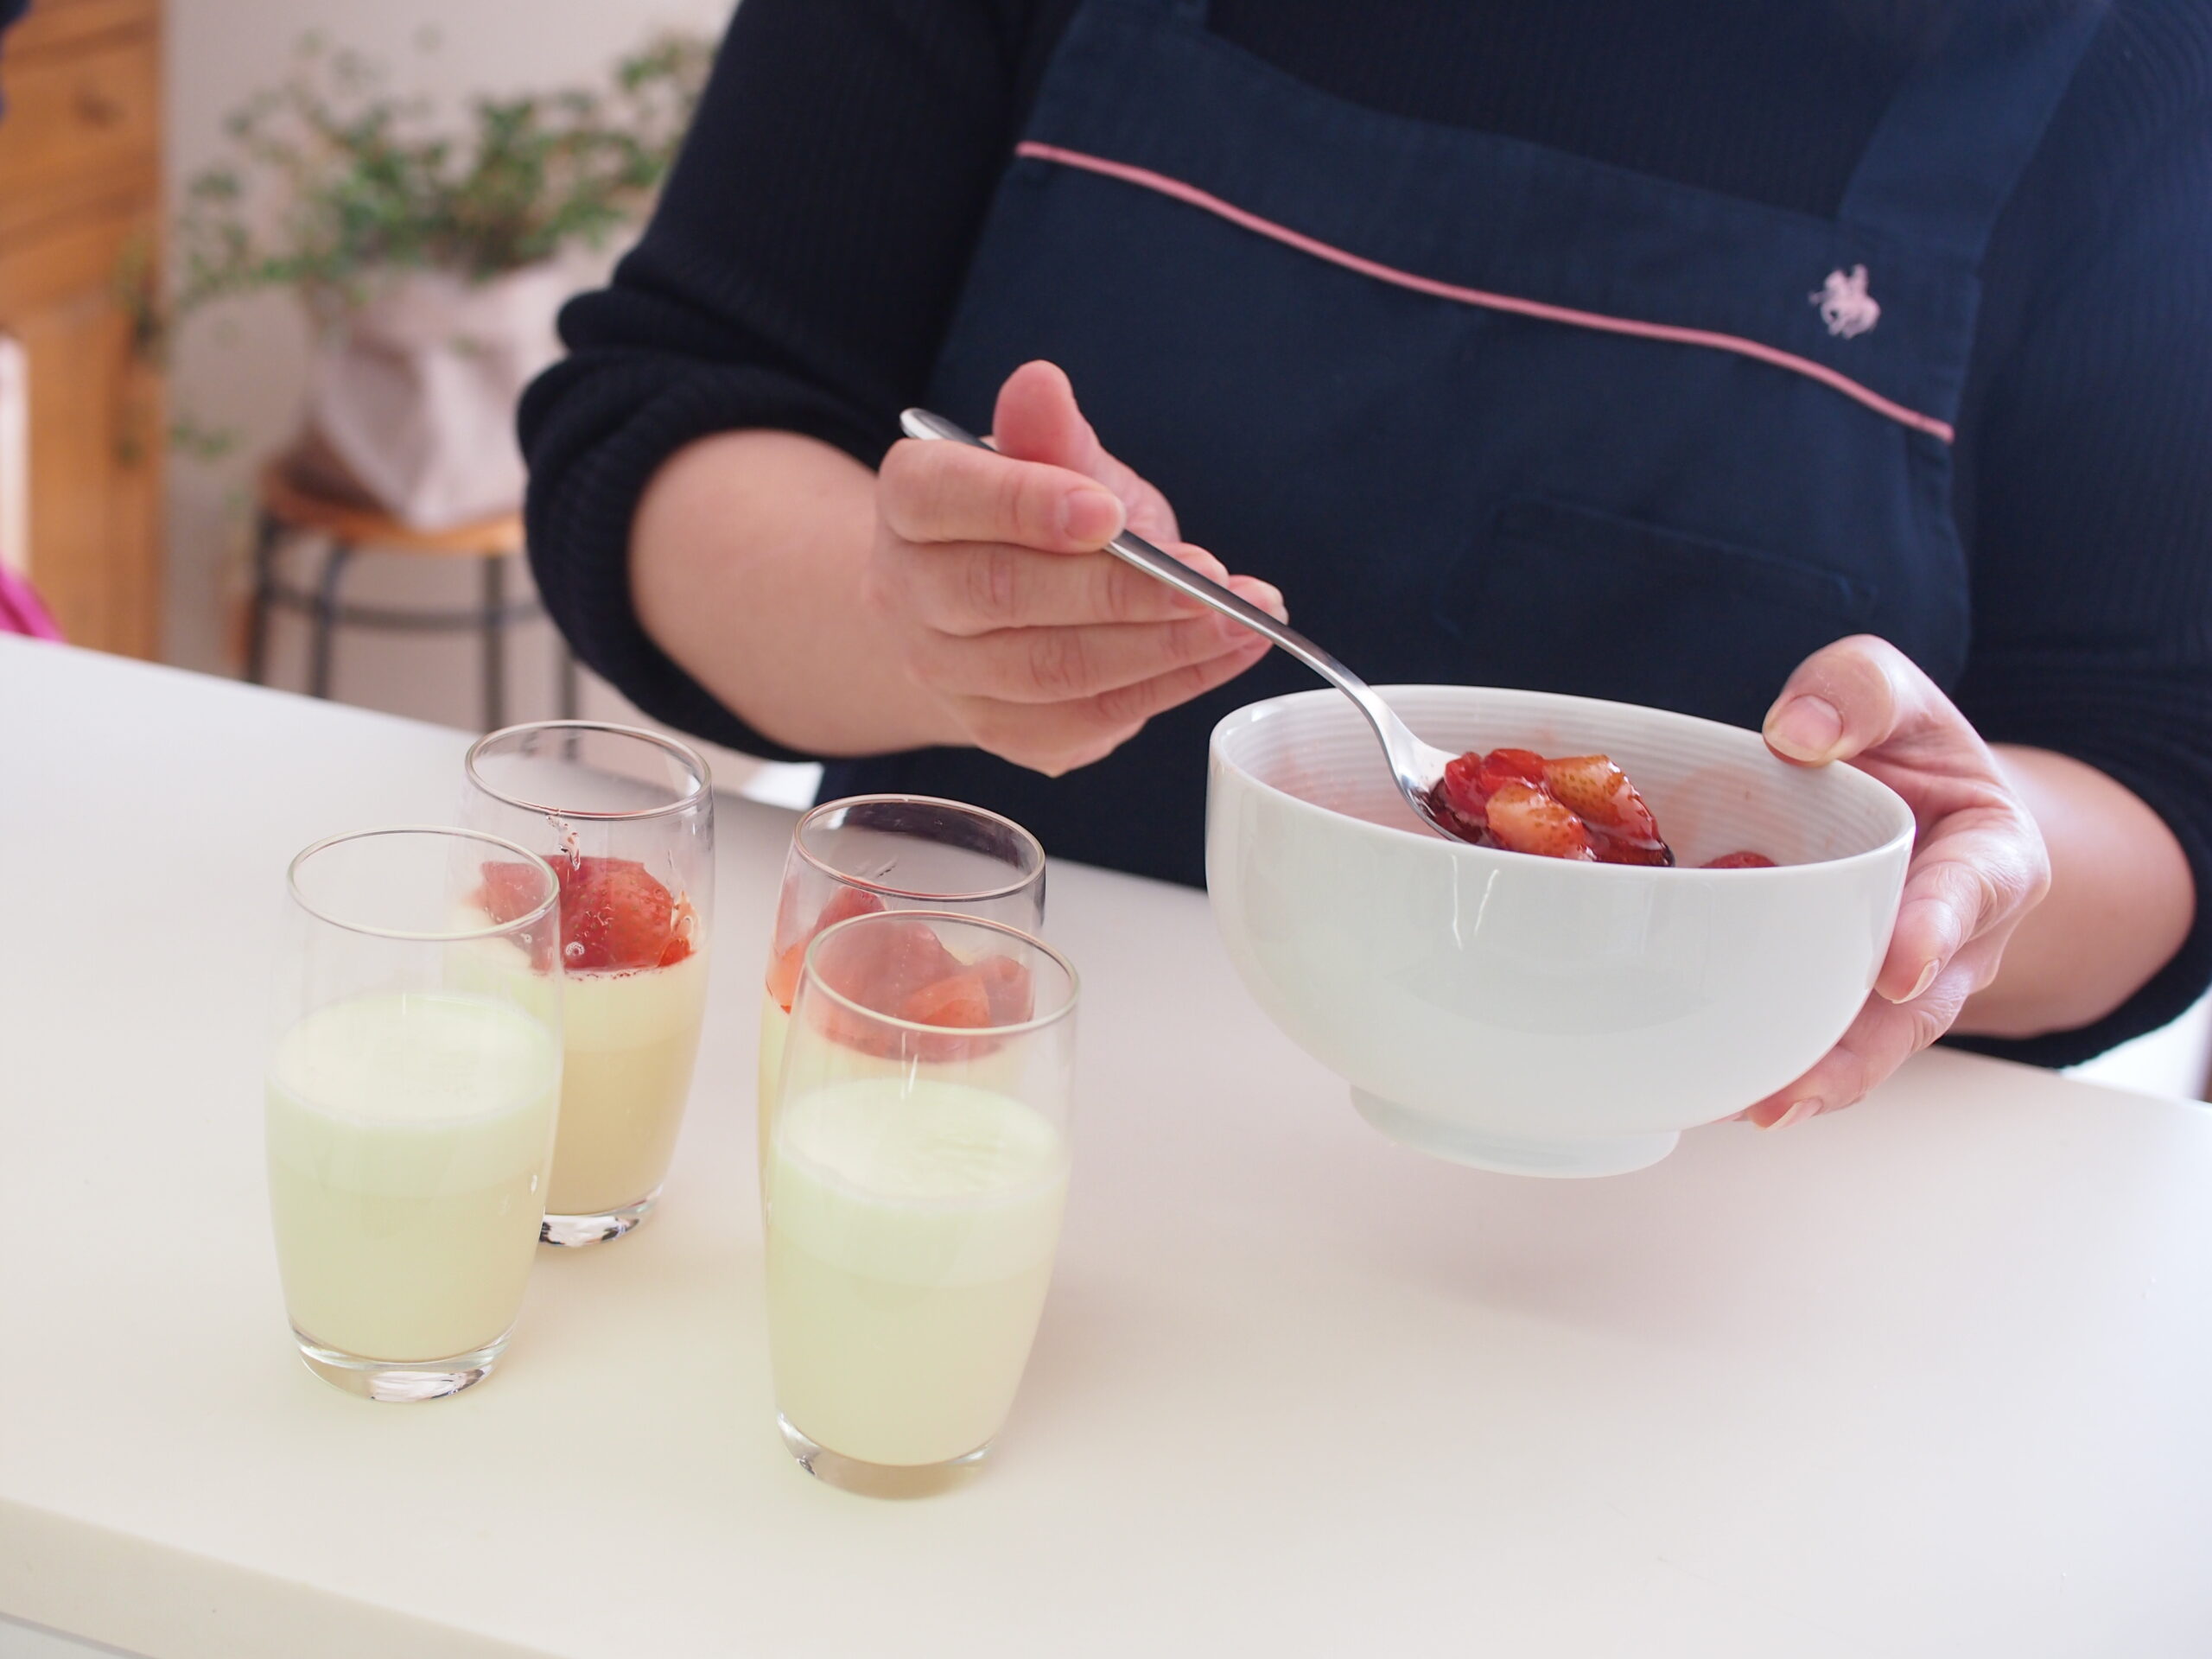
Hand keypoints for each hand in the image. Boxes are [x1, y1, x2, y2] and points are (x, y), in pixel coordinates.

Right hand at [866, 360, 1282, 775]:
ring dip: (1162, 647)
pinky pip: (1090, 718)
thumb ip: (1052, 435)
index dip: (1026, 506)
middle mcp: (908, 594)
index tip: (1111, 513)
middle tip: (1212, 580)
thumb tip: (1041, 384)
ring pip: (1052, 670)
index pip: (946, 499)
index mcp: (910, 503)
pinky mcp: (1004, 733)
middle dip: (1120, 591)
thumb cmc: (1034, 521)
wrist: (1002, 610)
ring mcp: (949, 675)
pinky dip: (1171, 686)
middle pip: (1003, 595)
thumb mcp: (1052, 462)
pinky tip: (1225, 652)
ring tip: (1244, 618)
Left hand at [1738, 635, 2050, 1127]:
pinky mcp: (1838, 1004)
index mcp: (1990, 856)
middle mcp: (1954, 940)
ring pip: (1867, 1046)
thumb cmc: (1901, 749)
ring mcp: (1897, 986)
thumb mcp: (1893, 696)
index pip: (1973, 894)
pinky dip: (1773, 1068)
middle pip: (1917, 1008)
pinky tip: (1718, 1095)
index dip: (1937, 931)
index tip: (1899, 972)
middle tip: (1798, 1085)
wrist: (1904, 798)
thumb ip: (1859, 693)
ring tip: (1751, 1108)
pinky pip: (1818, 1043)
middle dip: (1860, 1053)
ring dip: (1812, 1082)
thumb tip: (1796, 733)